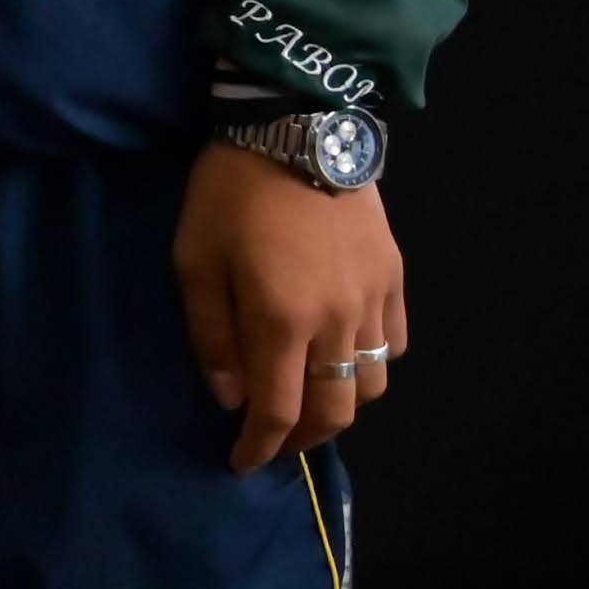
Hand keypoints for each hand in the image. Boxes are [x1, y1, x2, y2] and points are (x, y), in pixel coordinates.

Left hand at [170, 144, 406, 472]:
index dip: (260, 446)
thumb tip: (229, 397)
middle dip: (303, 438)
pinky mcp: (395, 276)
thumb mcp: (194, 260)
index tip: (240, 461)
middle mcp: (338, 322)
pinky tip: (345, 358)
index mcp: (282, 321)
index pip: (279, 411)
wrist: (296, 127)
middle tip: (275, 441)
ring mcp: (374, 300)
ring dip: (341, 407)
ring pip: (373, 385)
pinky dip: (372, 365)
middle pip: (335, 411)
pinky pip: (395, 343)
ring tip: (310, 403)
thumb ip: (211, 335)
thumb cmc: (229, 193)